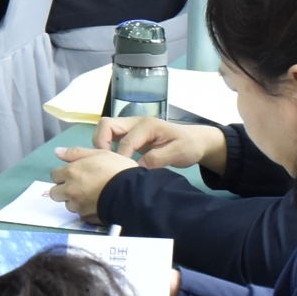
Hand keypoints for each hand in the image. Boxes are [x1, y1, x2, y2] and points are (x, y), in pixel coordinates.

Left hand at [50, 147, 140, 215]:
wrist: (131, 192)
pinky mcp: (86, 218)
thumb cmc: (118, 169)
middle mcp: (70, 190)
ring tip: (90, 196)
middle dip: (63, 190)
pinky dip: (85, 210)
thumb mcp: (100, 153)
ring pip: (68, 204)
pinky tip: (97, 204)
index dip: (63, 174)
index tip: (74, 174)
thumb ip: (76, 153)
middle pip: (55, 193)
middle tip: (78, 186)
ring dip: (74, 201)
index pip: (54, 175)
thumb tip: (56, 152)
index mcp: (71, 172)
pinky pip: (80, 214)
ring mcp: (77, 206)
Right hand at [95, 116, 223, 168]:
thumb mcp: (178, 153)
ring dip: (102, 145)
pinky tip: (114, 162)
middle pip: (106, 125)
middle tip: (107, 164)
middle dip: (101, 144)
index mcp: (148, 126)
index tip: (125, 173)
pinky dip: (106, 146)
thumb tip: (137, 166)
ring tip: (109, 163)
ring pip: (106, 129)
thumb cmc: (188, 146)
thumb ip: (158, 158)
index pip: (125, 141)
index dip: (121, 158)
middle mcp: (136, 122)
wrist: (195, 141)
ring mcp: (131, 127)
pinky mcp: (130, 134)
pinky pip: (111, 136)